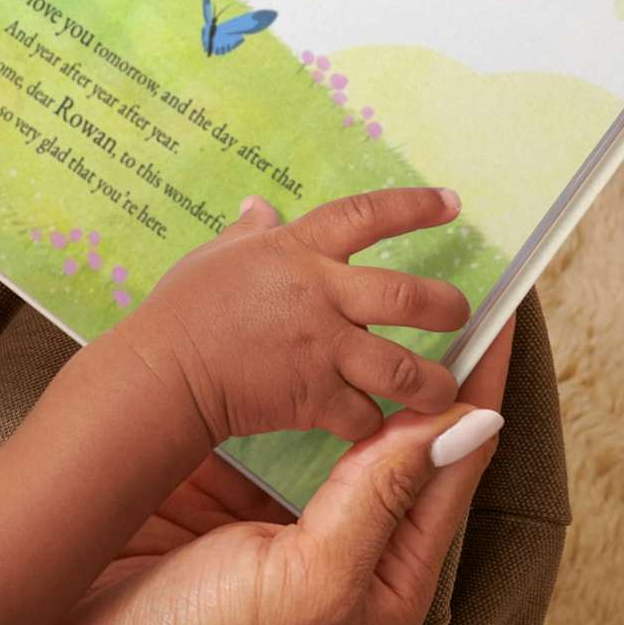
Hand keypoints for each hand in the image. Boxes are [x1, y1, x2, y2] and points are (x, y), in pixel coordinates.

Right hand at [0, 321, 512, 624]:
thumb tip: (464, 423)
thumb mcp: (309, 582)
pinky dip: (263, 366)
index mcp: (384, 573)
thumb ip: (381, 499)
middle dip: (407, 357)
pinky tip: (260, 324)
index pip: (451, 461)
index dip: (474, 387)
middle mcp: (336, 535)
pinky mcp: (211, 484)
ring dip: (330, 352)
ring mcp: (271, 507)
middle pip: (391, 430)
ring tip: (340, 284)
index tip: (491, 316)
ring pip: (318, 411)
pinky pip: (253, 412)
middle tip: (416, 279)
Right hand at [116, 189, 470, 448]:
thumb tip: (259, 207)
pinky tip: (371, 422)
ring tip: (442, 390)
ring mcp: (324, 349)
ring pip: (407, 369)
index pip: (366, 216)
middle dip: (448, 306)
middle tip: (458, 313)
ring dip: (433, 384)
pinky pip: (365, 413)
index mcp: (298, 252)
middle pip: (411, 297)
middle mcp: (322, 296)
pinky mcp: (317, 397)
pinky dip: (371, 422)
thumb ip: (247, 234)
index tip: (452, 202)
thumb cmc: (182, 309)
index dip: (414, 206)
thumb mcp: (215, 256)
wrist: (165, 369)